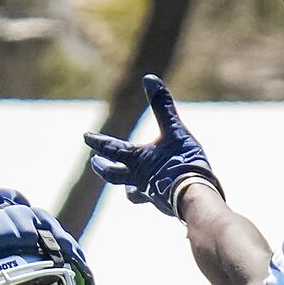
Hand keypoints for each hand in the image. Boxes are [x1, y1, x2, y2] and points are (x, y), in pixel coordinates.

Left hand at [86, 76, 223, 220]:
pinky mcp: (165, 206)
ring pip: (133, 194)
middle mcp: (139, 179)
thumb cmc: (183, 162)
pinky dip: (154, 196)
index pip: (112, 149)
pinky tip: (161, 195)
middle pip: (114, 176)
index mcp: (138, 160)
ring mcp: (151, 196)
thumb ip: (162, 106)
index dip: (99, 142)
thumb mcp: (174, 129)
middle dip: (104, 169)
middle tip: (95, 163)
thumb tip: (149, 78)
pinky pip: (155, 201)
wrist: (197, 196)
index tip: (86, 137)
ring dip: (129, 189)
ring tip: (129, 189)